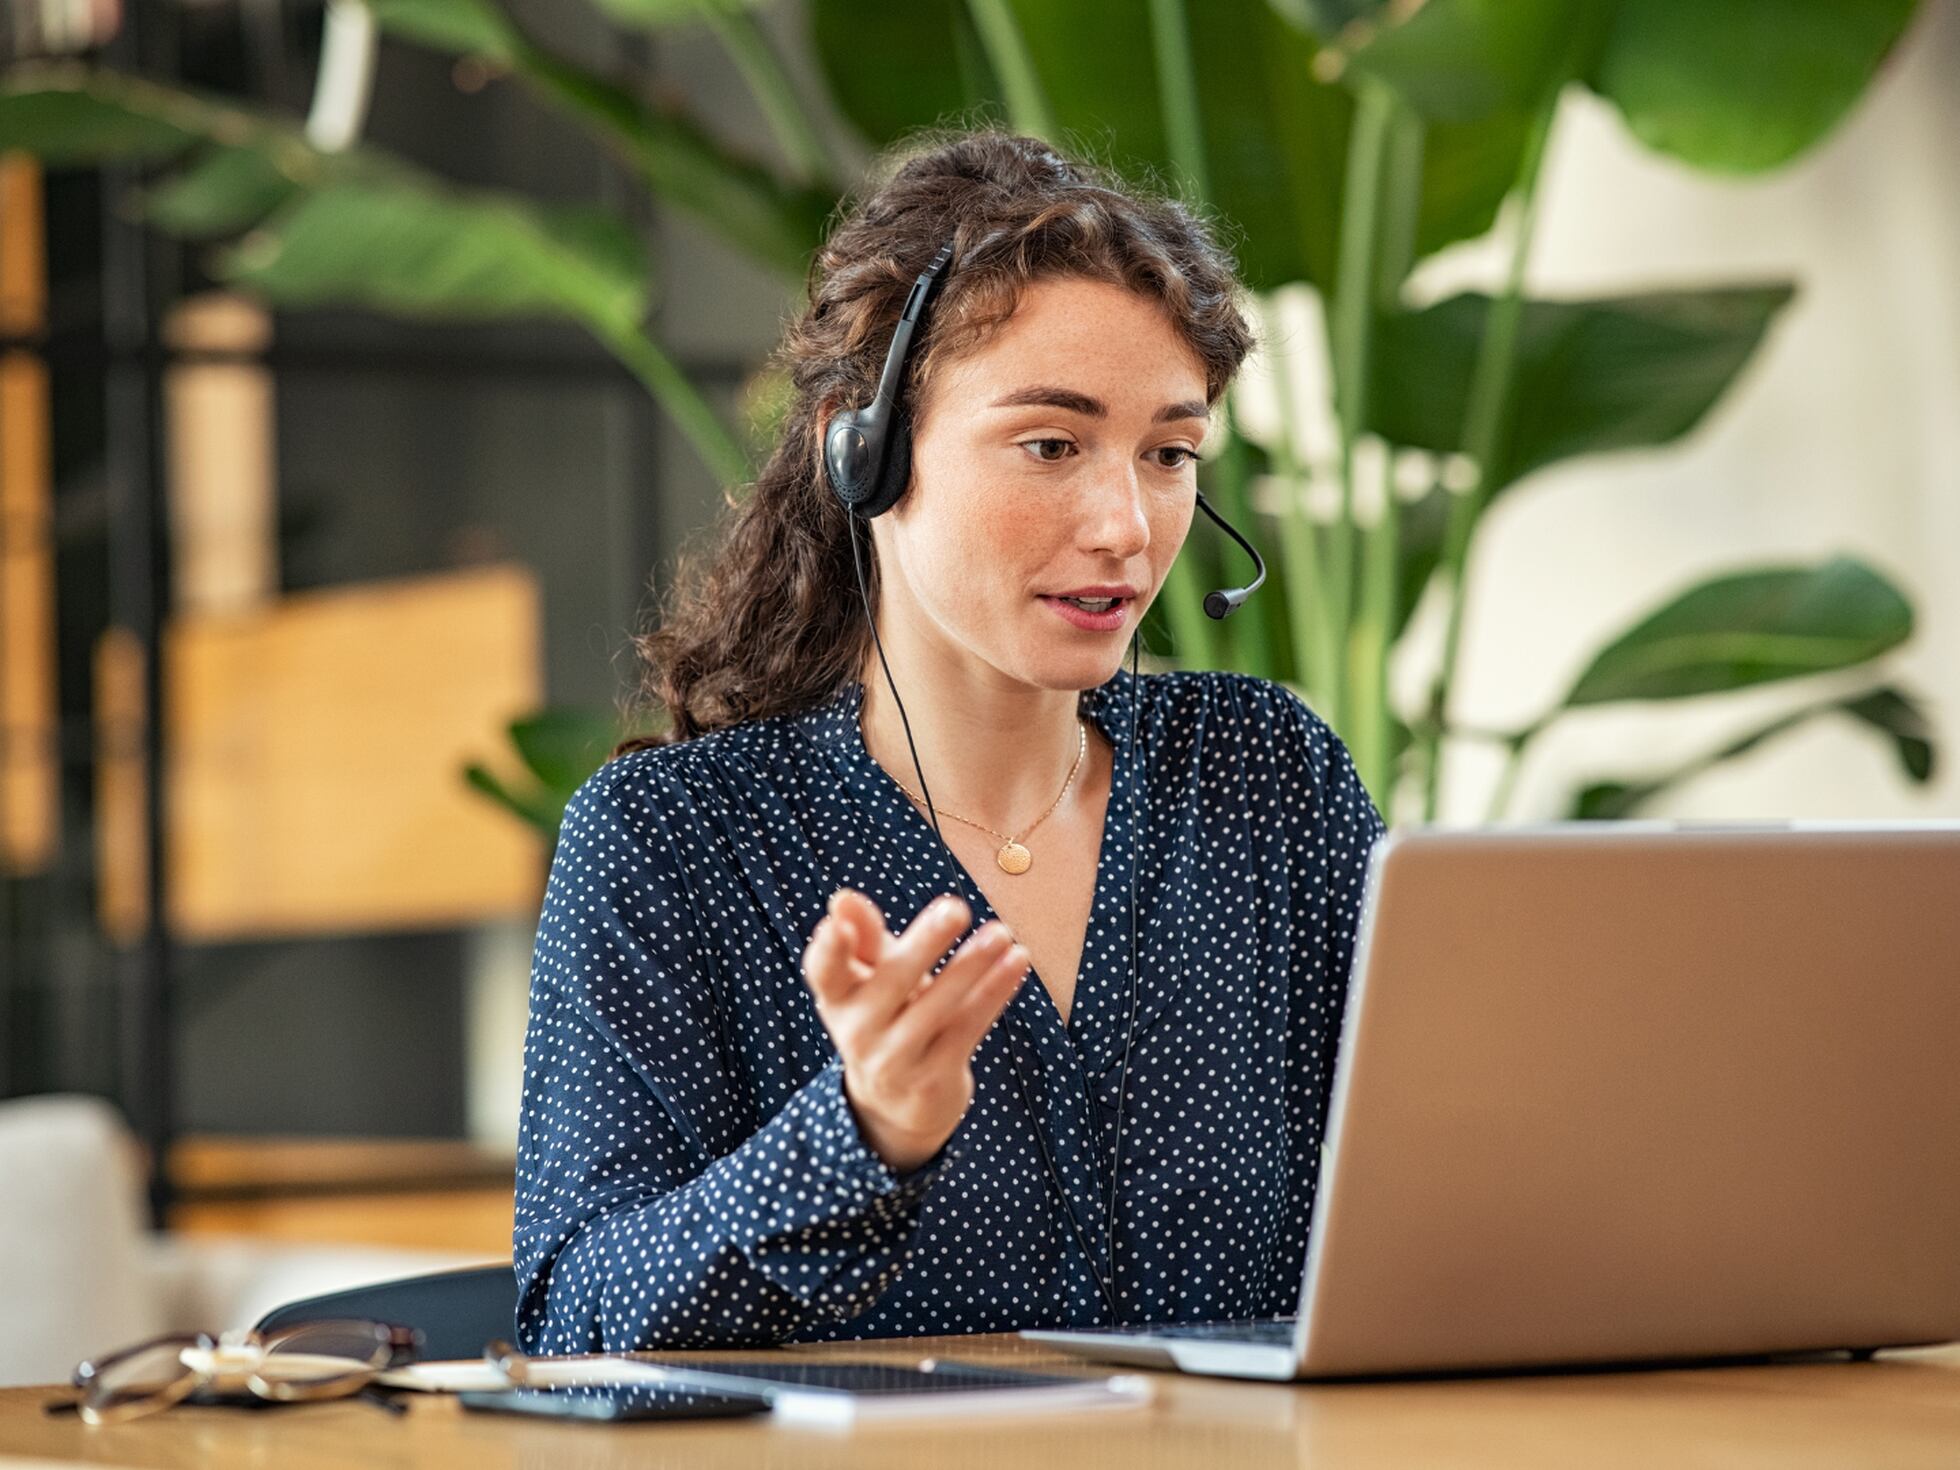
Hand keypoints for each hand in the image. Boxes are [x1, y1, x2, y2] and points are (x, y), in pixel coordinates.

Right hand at [800, 888, 1028, 1172]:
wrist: (898, 1104)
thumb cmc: (886, 1016)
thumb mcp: (871, 979)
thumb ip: (864, 938)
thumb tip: (843, 898)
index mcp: (838, 999)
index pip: (824, 972)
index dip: (827, 949)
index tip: (836, 924)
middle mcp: (858, 1032)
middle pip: (891, 982)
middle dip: (924, 944)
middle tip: (956, 907)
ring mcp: (895, 1060)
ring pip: (936, 1008)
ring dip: (971, 967)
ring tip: (1001, 932)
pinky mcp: (933, 1079)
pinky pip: (967, 1028)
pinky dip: (994, 993)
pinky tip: (1017, 961)